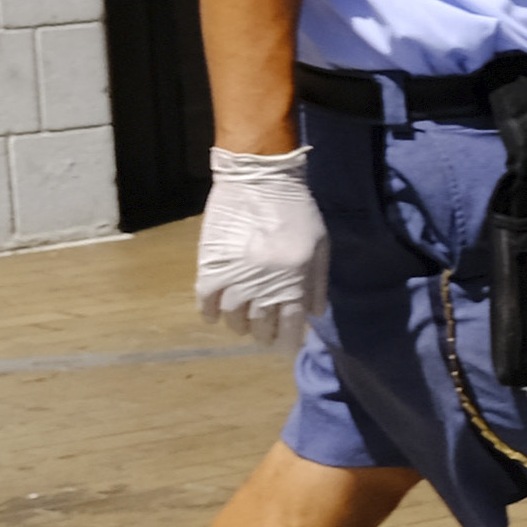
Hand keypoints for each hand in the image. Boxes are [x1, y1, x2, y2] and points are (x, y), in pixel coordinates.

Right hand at [195, 147, 323, 341]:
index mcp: (295, 278)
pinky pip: (205, 299)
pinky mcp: (210, 263)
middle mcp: (264, 282)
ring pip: (233, 316)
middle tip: (265, 338)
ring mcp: (235, 274)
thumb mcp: (321, 244)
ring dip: (238, 326)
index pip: (291, 323)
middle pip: (260, 324)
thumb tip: (314, 314)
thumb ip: (318, 282)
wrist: (259, 178)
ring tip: (243, 326)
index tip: (286, 348)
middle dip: (264, 336)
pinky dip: (209, 312)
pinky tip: (214, 315)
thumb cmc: (297, 209)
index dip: (288, 341)